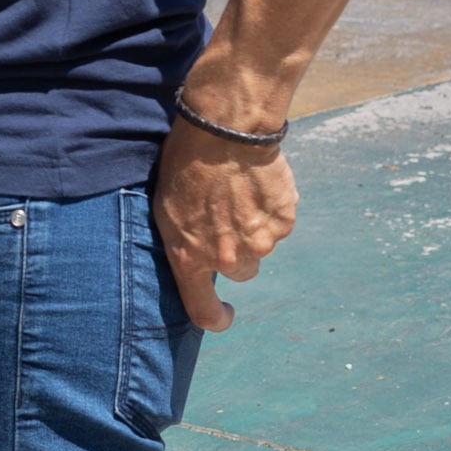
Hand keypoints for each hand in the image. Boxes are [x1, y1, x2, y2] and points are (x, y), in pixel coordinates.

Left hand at [152, 110, 299, 332]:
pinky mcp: (284, 222)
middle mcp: (227, 258)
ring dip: (254, 230)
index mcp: (190, 258)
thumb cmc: (183, 163)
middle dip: (236, 252)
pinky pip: (280, 225)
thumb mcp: (166, 207)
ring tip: (240, 193)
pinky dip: (272, 211)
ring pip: (261, 247)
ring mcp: (260, 242)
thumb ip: (185, 242)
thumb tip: (196, 257)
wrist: (222, 131)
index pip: (204, 313)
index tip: (224, 313)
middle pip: (240, 272)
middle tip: (227, 217)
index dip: (216, 319)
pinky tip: (257, 184)